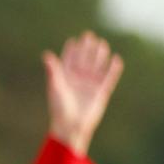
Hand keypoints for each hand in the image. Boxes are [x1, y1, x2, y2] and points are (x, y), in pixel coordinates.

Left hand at [44, 32, 122, 158]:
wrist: (71, 127)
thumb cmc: (60, 108)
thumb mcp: (56, 87)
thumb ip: (53, 71)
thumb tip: (47, 55)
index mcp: (66, 78)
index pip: (70, 60)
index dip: (72, 51)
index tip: (74, 41)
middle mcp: (79, 80)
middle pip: (85, 60)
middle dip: (87, 48)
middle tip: (89, 36)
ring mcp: (90, 85)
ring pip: (97, 66)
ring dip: (100, 55)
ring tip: (102, 44)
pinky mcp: (101, 92)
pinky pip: (109, 78)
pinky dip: (113, 69)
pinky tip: (116, 59)